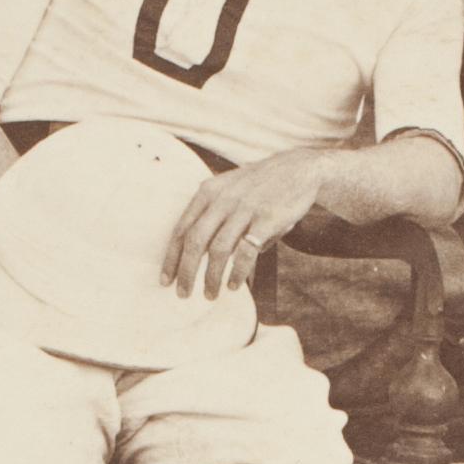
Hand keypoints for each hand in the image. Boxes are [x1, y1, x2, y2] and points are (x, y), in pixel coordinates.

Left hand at [162, 149, 333, 297]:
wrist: (299, 169)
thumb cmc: (260, 186)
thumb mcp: (229, 191)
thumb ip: (213, 218)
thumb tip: (198, 255)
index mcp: (208, 191)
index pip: (182, 229)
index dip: (171, 257)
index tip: (165, 280)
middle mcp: (223, 198)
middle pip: (194, 241)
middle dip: (185, 272)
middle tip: (182, 294)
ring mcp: (245, 208)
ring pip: (218, 249)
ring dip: (211, 277)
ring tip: (210, 294)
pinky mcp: (267, 219)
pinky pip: (246, 251)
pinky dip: (237, 272)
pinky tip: (234, 285)